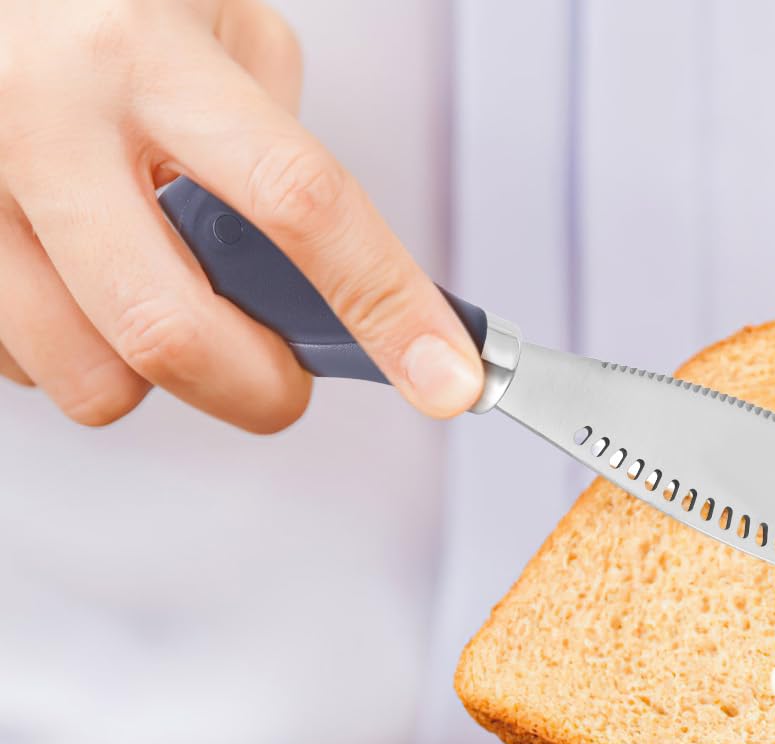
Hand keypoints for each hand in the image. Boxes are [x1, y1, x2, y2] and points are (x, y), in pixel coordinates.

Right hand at [0, 0, 481, 431]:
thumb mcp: (209, 18)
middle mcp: (43, 116)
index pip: (297, 202)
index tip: (446, 378)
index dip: (384, 305)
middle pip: (173, 334)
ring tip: (153, 296)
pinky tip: (75, 283)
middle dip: (258, 390)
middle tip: (280, 375)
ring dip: (149, 373)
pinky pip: (20, 366)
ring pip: (90, 378)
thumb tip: (337, 280)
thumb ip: (276, 143)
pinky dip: (69, 351)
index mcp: (139, 51)